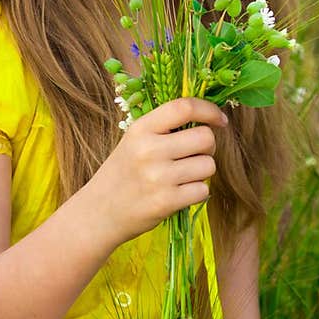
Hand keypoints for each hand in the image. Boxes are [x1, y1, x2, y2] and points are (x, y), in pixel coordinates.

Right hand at [85, 96, 228, 247]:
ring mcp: (158, 177)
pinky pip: (202, 190)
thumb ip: (164, 128)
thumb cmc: (123, 173)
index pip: (184, 107)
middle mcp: (149, 150)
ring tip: (183, 177)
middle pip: (205, 138)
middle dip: (208, 147)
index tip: (219, 120)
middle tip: (194, 155)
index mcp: (141, 129)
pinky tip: (180, 194)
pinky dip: (197, 193)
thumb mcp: (134, 140)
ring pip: (208, 166)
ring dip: (202, 172)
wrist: (99, 212)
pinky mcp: (165, 202)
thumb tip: (208, 119)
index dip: (209, 110)